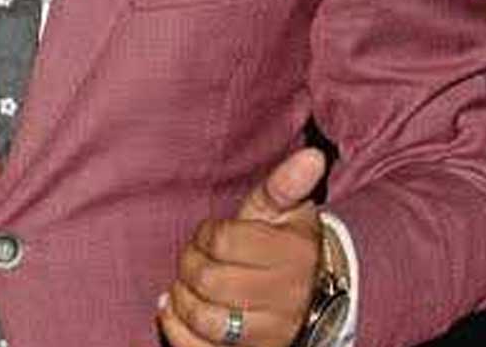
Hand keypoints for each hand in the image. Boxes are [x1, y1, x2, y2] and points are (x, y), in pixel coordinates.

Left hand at [158, 148, 326, 346]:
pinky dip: (178, 331)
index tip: (211, 235)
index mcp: (293, 254)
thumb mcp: (283, 211)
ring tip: (186, 284)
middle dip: (190, 265)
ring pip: (207, 321)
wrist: (308, 295)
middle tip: (194, 258)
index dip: (206, 235)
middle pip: (210, 282)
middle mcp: (286, 298)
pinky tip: (173, 310)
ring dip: (183, 299)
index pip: (224, 242)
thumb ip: (287, 184)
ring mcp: (270, 333)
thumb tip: (312, 155)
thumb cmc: (283, 245)